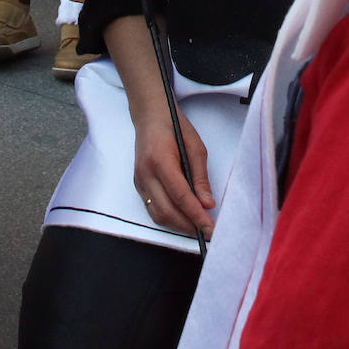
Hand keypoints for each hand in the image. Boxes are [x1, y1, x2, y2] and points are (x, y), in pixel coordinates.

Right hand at [133, 105, 214, 238]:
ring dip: (178, 225)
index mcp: (161, 160)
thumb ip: (201, 177)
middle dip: (188, 226)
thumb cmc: (173, 127)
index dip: (196, 216)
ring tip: (197, 227)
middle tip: (207, 232)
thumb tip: (207, 204)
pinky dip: (168, 217)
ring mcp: (139, 180)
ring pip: (157, 214)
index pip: (180, 196)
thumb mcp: (195, 147)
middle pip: (166, 211)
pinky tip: (183, 217)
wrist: (149, 116)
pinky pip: (152, 208)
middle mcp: (145, 173)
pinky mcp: (138, 184)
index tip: (210, 229)